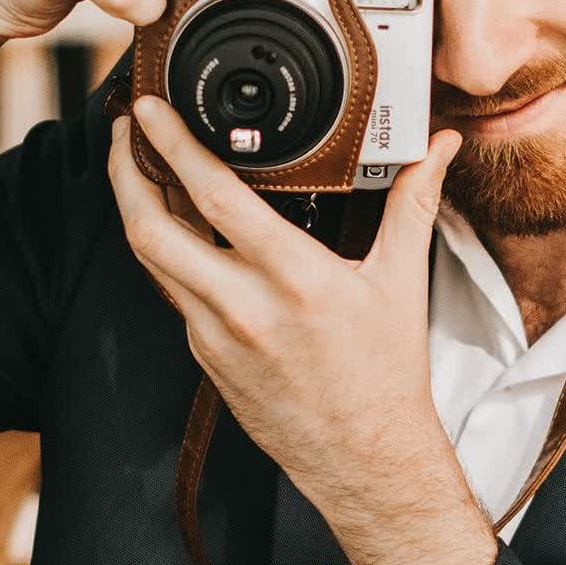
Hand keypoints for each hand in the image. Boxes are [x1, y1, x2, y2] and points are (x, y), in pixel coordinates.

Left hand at [107, 96, 497, 564]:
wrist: (365, 455)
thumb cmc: (386, 374)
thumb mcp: (403, 281)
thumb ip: (413, 203)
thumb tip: (439, 149)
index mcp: (296, 278)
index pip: (215, 196)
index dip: (175, 145)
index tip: (153, 109)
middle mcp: (244, 306)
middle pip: (150, 227)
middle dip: (126, 169)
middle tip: (128, 128)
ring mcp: (216, 335)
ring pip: (150, 260)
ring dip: (136, 208)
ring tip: (140, 169)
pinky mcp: (205, 358)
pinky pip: (173, 293)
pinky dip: (167, 253)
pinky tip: (179, 232)